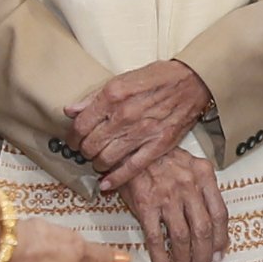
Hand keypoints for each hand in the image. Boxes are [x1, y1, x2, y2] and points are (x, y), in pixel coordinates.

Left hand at [70, 59, 211, 176]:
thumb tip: (70, 110)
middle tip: (85, 151)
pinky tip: (106, 183)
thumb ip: (94, 96)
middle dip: (83, 151)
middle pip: (90, 145)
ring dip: (97, 163)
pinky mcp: (157, 146)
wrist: (192, 81)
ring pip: (106, 159)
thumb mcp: (122, 78)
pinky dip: (116, 179)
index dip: (72, 136)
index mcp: (113, 96)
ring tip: (98, 161)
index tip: (73, 139)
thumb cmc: (158, 77)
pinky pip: (132, 168)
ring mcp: (141, 133)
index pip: (81, 124)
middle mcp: (124, 115)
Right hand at [112, 147, 226, 261]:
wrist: (130, 146)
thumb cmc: (158, 157)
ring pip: (183, 237)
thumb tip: (210, 220)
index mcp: (203, 175)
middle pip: (204, 230)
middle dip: (205, 256)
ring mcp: (167, 196)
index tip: (220, 253)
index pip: (220, 213)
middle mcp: (188, 186)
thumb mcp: (188, 164)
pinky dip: (161, 257)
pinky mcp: (146, 205)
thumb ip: (201, 188)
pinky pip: (156, 238)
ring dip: (186, 261)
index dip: (221, 239)